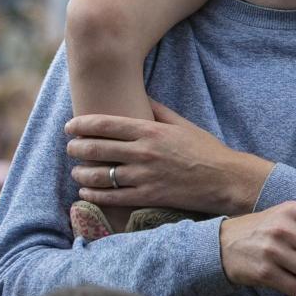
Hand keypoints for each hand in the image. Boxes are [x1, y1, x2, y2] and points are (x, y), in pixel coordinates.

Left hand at [66, 102, 271, 216]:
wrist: (225, 179)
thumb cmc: (205, 149)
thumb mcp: (182, 124)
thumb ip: (158, 111)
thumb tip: (140, 98)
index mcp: (150, 131)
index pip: (106, 125)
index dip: (82, 125)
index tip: (70, 127)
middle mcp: (144, 153)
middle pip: (97, 149)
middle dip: (77, 148)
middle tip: (70, 148)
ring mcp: (144, 176)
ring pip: (100, 175)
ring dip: (82, 172)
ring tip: (76, 171)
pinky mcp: (148, 197)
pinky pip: (112, 197)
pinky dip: (94, 194)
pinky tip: (86, 191)